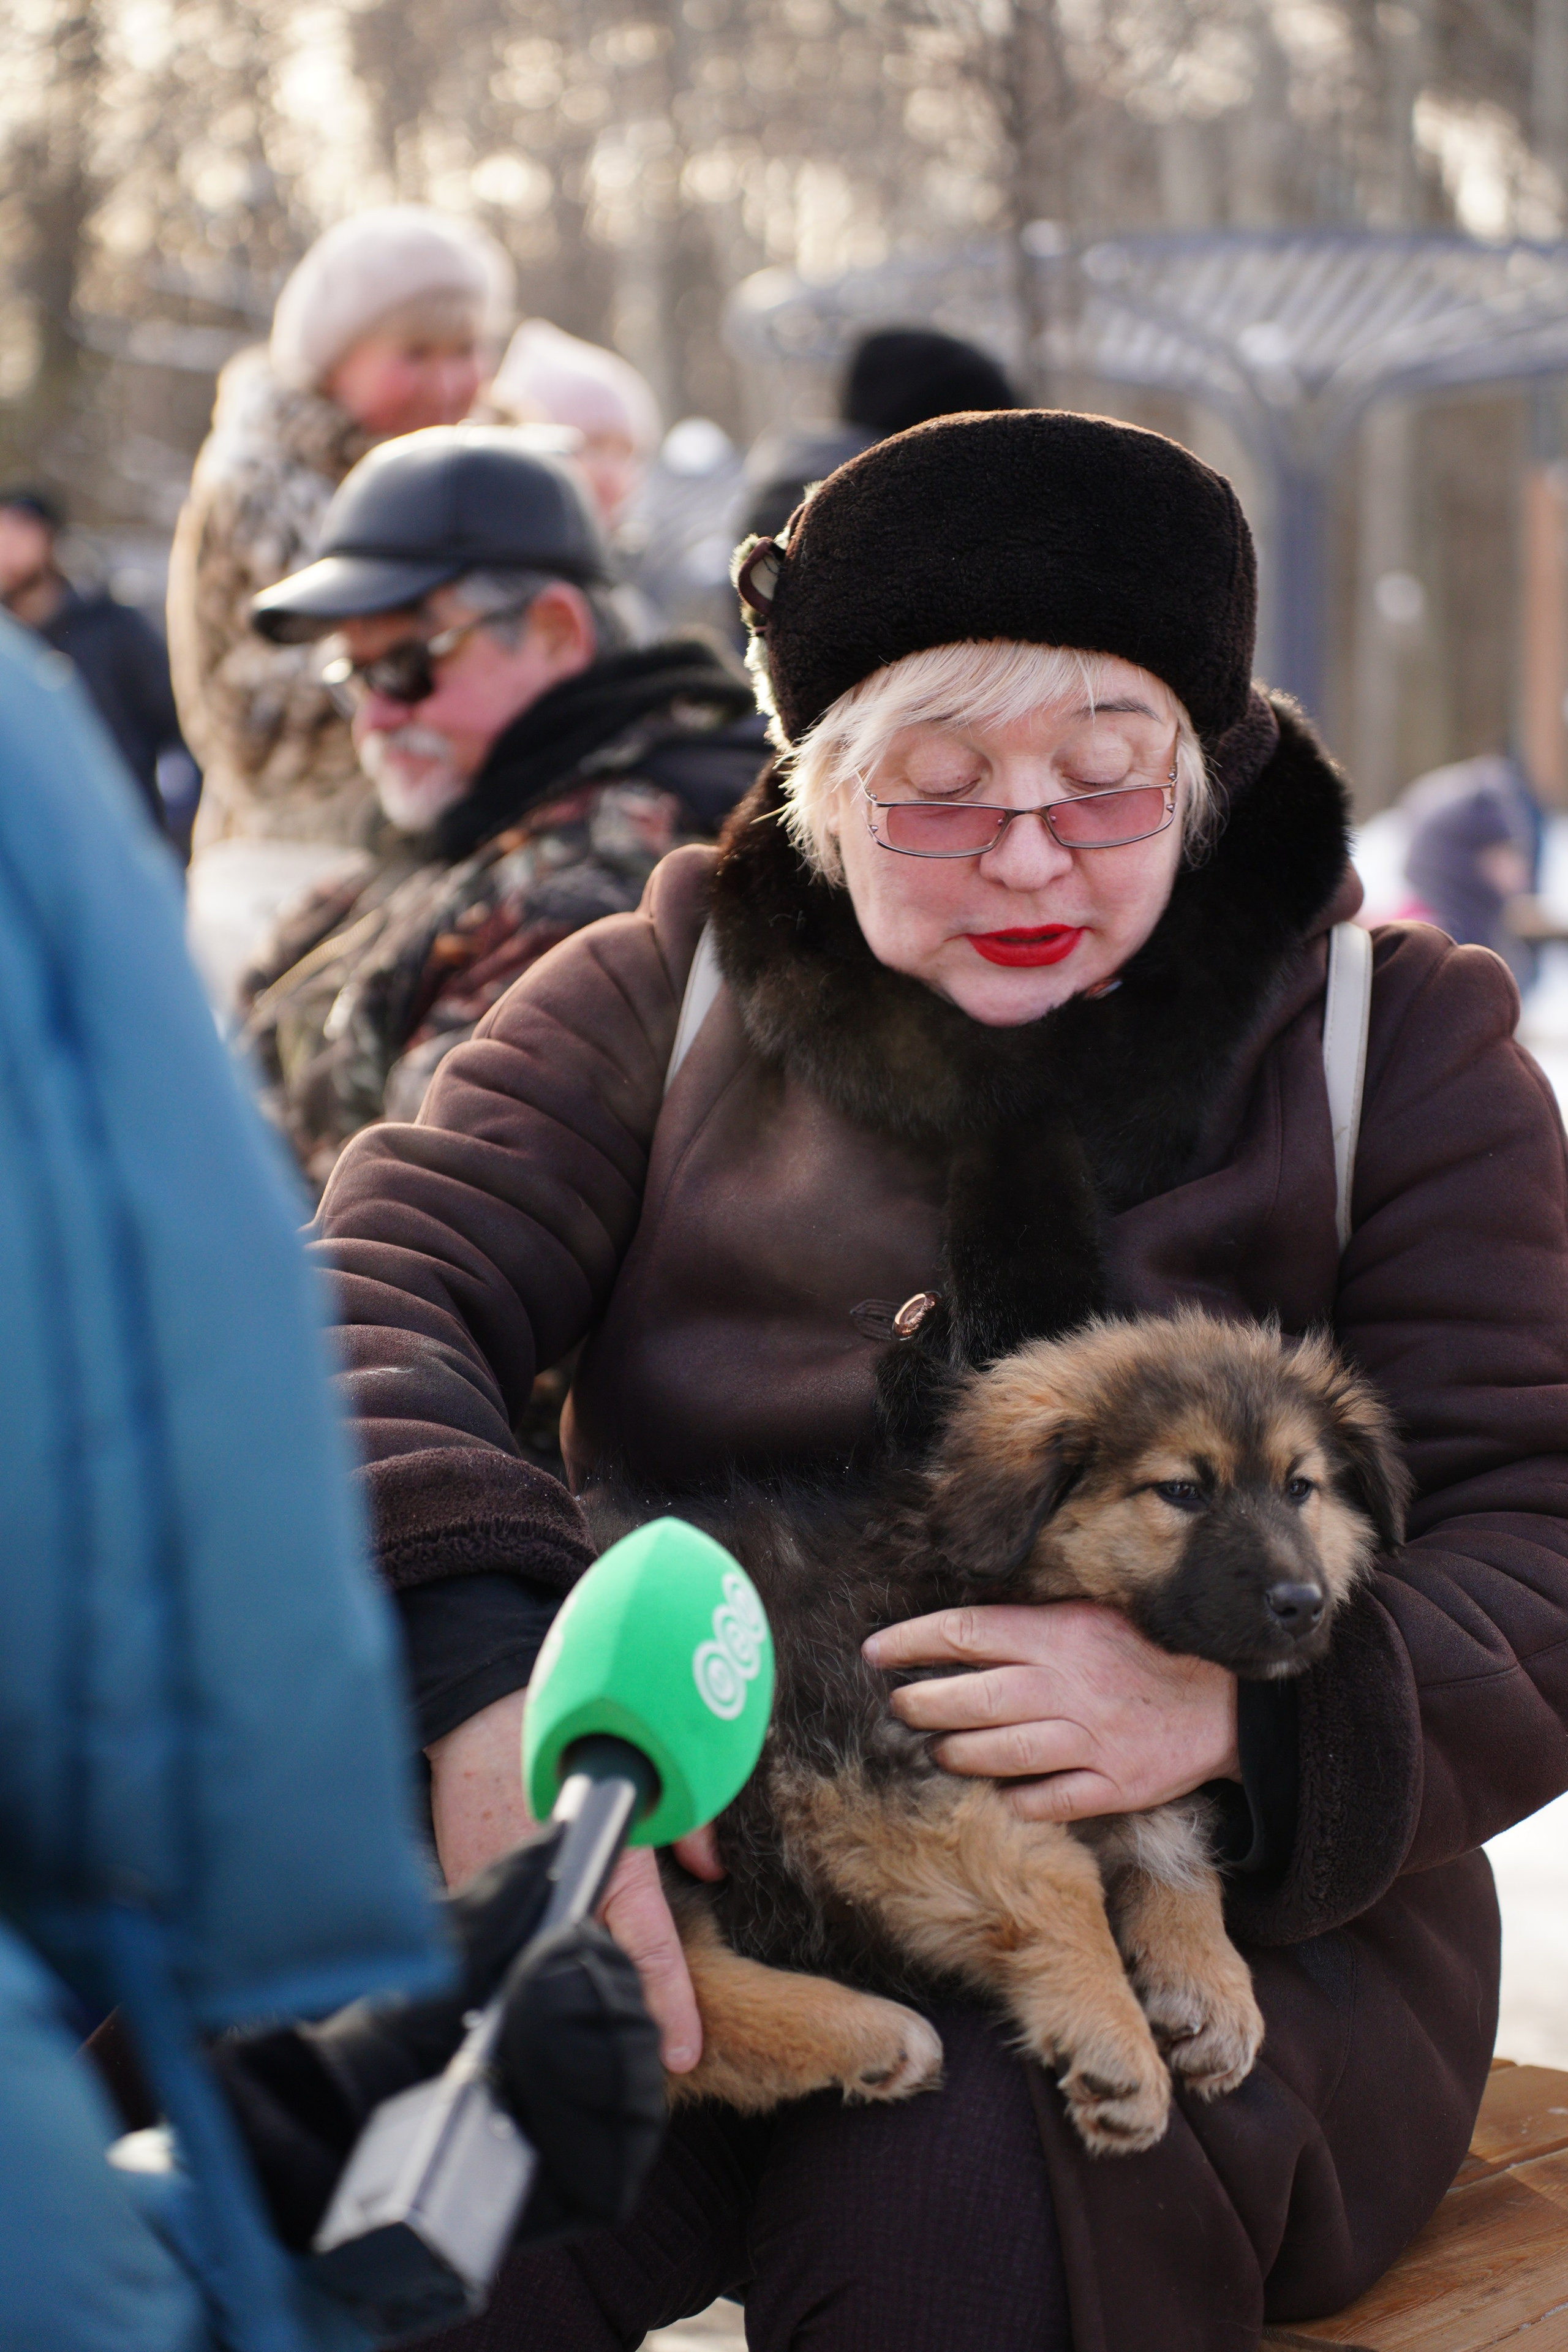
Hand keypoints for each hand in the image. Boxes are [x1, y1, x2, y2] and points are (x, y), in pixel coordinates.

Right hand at [427, 1684, 725, 2070]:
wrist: (485, 1705)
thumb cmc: (572, 1733)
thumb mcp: (646, 1765)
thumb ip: (689, 1817)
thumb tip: (714, 1869)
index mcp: (603, 1851)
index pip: (644, 1940)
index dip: (668, 1999)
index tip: (681, 2050)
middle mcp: (552, 1879)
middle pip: (591, 1970)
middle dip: (618, 2011)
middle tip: (646, 2055)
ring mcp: (502, 1889)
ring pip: (543, 1964)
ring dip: (572, 1988)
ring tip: (599, 2030)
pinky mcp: (467, 1887)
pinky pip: (506, 1935)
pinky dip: (529, 1954)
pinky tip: (546, 1977)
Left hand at [862, 1600, 1239, 1821]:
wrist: (1227, 1701)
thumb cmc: (1144, 1650)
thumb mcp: (1090, 1613)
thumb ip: (1029, 1619)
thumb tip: (959, 1622)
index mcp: (1060, 1633)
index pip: (968, 1632)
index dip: (911, 1642)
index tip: (874, 1652)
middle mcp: (1071, 1685)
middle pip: (975, 1697)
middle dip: (922, 1703)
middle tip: (898, 1707)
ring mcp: (1094, 1739)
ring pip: (1004, 1753)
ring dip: (958, 1753)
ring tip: (935, 1751)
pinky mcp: (1116, 1785)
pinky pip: (1052, 1799)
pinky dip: (1018, 1799)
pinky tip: (997, 1795)